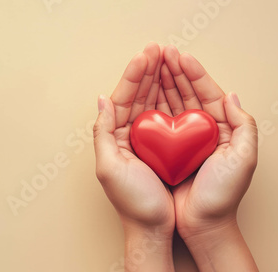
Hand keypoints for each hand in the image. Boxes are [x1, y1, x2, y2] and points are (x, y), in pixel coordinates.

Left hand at [93, 43, 174, 270]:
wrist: (154, 228)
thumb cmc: (133, 203)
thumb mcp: (109, 168)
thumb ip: (102, 133)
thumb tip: (101, 99)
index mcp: (114, 137)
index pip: (122, 98)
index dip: (134, 75)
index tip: (146, 55)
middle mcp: (128, 135)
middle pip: (137, 96)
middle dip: (147, 71)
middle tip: (158, 49)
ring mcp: (146, 139)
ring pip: (152, 102)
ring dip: (159, 79)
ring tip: (167, 59)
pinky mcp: (163, 146)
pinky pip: (166, 116)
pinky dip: (170, 98)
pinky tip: (176, 85)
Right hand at [160, 45, 257, 270]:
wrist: (202, 224)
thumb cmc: (223, 194)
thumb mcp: (244, 158)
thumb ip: (243, 124)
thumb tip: (231, 95)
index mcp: (221, 128)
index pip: (206, 92)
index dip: (192, 72)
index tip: (179, 56)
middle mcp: (199, 130)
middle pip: (184, 93)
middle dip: (172, 71)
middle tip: (159, 52)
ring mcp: (180, 139)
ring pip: (168, 103)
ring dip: (159, 82)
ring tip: (148, 63)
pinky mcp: (164, 149)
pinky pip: (156, 121)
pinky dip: (149, 104)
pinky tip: (141, 92)